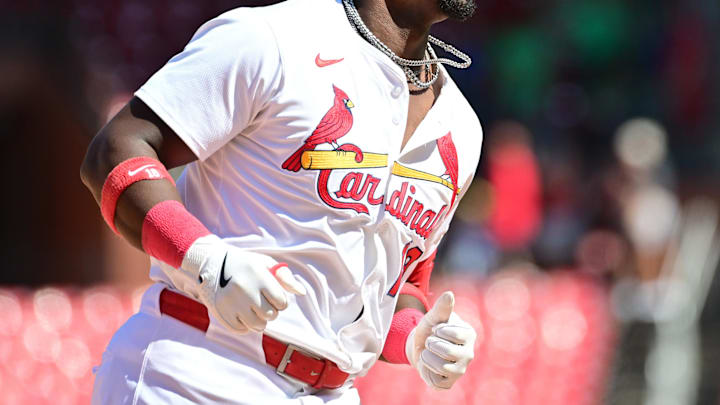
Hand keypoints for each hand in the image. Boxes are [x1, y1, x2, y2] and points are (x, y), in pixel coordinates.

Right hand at [182, 235, 305, 332]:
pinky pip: (242, 330)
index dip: (280, 301)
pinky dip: (245, 325)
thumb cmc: (246, 265)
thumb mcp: (265, 263)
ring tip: (252, 307)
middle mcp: (245, 290)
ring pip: (258, 326)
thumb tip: (302, 292)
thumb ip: (285, 277)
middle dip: (271, 311)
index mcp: (259, 276)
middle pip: (271, 315)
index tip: (272, 294)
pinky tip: (241, 312)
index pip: (282, 302)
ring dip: (259, 319)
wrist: (212, 265)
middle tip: (261, 301)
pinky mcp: (221, 313)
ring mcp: (232, 303)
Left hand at [405, 291, 475, 389]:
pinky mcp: (449, 383)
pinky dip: (426, 370)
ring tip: (429, 353)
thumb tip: (448, 294)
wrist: (419, 347)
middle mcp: (469, 354)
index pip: (452, 333)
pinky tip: (429, 365)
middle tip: (431, 341)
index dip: (438, 330)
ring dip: (427, 357)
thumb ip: (441, 307)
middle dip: (431, 344)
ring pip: (440, 366)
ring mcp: (460, 370)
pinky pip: (434, 379)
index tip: (437, 329)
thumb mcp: (433, 316)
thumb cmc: (430, 329)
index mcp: (469, 334)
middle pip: (447, 351)